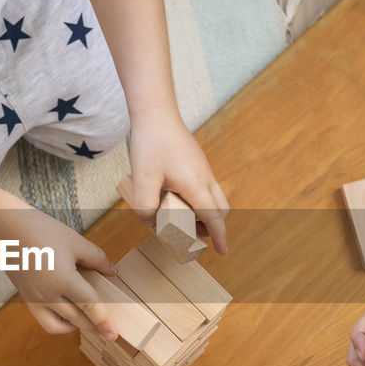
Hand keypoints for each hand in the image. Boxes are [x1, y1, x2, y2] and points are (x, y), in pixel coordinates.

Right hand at [6, 210, 119, 338]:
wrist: (6, 229)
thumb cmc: (42, 231)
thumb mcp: (75, 241)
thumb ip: (97, 259)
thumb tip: (113, 272)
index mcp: (64, 280)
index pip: (90, 306)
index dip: (104, 321)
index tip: (114, 335)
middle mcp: (49, 295)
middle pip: (77, 319)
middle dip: (95, 327)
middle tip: (108, 332)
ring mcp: (36, 299)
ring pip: (59, 325)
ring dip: (76, 327)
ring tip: (89, 323)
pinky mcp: (27, 299)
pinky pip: (45, 320)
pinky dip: (59, 323)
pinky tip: (68, 314)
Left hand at [127, 111, 229, 253]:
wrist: (156, 113)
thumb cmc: (151, 144)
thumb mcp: (142, 178)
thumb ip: (145, 206)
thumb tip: (152, 222)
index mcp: (196, 185)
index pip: (214, 218)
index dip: (219, 236)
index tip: (222, 252)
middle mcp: (205, 178)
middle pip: (219, 210)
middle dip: (211, 227)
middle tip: (189, 235)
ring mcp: (203, 169)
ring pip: (213, 199)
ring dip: (203, 213)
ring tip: (176, 217)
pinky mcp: (197, 163)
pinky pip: (204, 188)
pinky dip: (197, 200)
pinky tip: (173, 197)